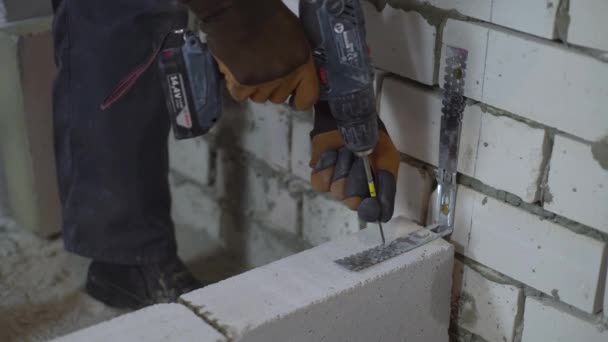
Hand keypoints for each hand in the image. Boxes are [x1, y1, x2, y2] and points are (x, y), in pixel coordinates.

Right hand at [184, 0, 318, 109]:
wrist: (234, 8)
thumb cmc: (263, 13)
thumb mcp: (293, 33)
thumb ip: (296, 57)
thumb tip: (296, 75)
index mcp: (302, 60)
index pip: (309, 96)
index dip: (300, 99)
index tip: (294, 98)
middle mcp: (286, 73)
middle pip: (279, 98)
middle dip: (270, 87)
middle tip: (261, 68)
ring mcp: (265, 80)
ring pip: (259, 98)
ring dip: (252, 86)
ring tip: (247, 64)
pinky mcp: (243, 82)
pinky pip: (240, 95)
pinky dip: (235, 85)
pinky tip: (235, 68)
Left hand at [309, 102, 399, 222]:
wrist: (347, 117)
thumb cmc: (370, 137)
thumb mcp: (387, 158)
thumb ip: (387, 184)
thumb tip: (382, 214)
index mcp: (377, 190)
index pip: (376, 212)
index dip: (372, 211)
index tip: (370, 202)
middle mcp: (357, 192)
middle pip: (354, 201)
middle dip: (357, 179)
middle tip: (360, 159)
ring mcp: (337, 185)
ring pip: (337, 190)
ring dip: (343, 167)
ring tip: (346, 151)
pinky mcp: (320, 178)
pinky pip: (321, 183)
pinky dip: (327, 166)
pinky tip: (332, 154)